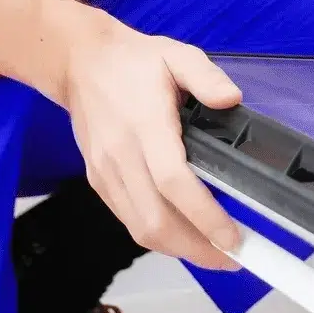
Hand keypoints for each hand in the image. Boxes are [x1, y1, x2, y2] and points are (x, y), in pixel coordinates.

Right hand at [54, 9, 245, 270]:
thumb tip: (233, 100)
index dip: (204, 216)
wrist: (79, 63)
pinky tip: (184, 237)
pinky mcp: (97, 181)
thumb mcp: (177, 54)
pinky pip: (128, 220)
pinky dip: (157, 237)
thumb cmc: (134, 61)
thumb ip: (206, 77)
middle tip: (234, 258)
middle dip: (196, 249)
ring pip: (140, 228)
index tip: (233, 237)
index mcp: (146, 125)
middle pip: (155, 220)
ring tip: (214, 254)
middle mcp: (121, 156)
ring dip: (178, 250)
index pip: (174, 182)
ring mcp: (105, 173)